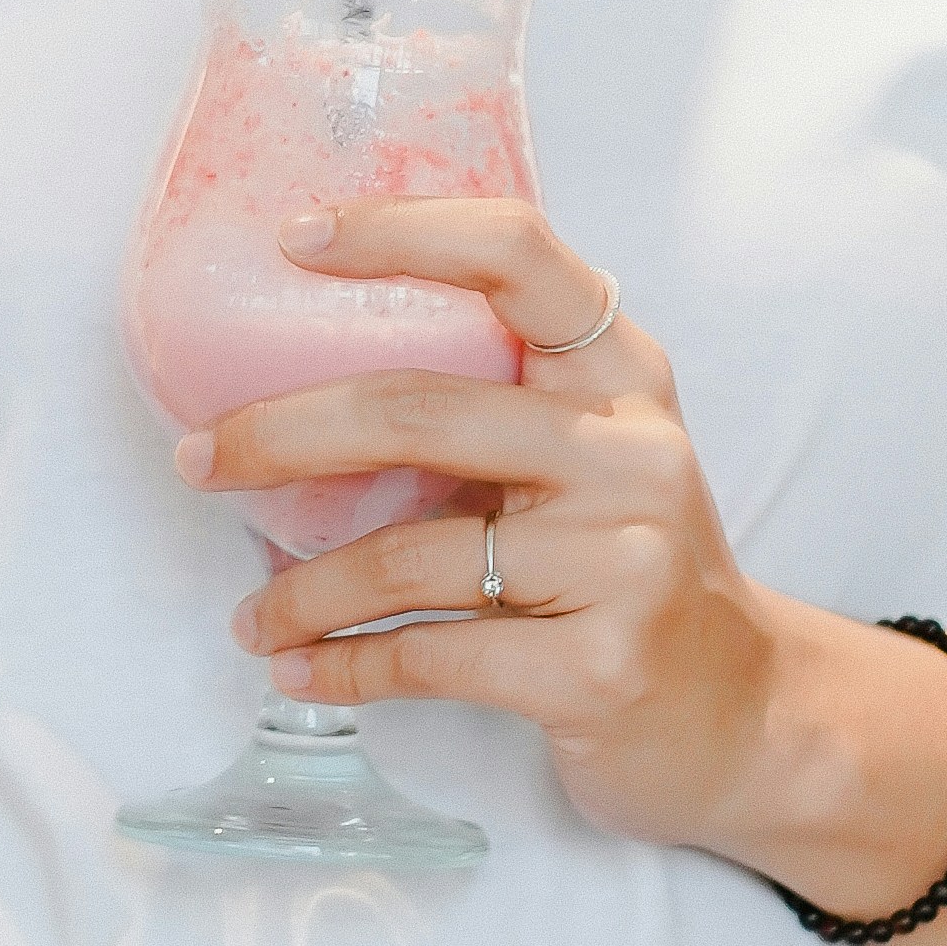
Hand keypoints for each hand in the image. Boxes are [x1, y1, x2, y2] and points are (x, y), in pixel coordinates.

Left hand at [178, 198, 874, 864]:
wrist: (747, 714)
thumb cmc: (632, 570)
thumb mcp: (597, 457)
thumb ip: (498, 404)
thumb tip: (300, 375)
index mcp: (621, 375)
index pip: (517, 255)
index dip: (399, 231)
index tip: (293, 238)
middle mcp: (631, 451)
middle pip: (421, 411)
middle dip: (282, 433)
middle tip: (198, 460)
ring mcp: (624, 561)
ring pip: (412, 556)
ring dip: (304, 591)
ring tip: (250, 616)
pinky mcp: (600, 667)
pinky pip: (432, 656)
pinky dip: (346, 668)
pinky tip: (301, 670)